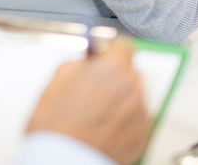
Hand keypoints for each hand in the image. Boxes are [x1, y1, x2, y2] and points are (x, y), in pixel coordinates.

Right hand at [26, 39, 148, 164]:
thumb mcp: (55, 82)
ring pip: (135, 96)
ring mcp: (140, 114)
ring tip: (97, 113)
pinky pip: (137, 118)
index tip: (103, 55)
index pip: (123, 45)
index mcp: (112, 70)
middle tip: (95, 88)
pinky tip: (104, 127)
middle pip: (130, 72)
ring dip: (121, 98)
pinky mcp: (142, 136)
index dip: (110, 50)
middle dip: (115, 76)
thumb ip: (77, 65)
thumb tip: (85, 62)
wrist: (64, 162)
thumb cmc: (57, 128)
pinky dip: (125, 119)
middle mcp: (132, 89)